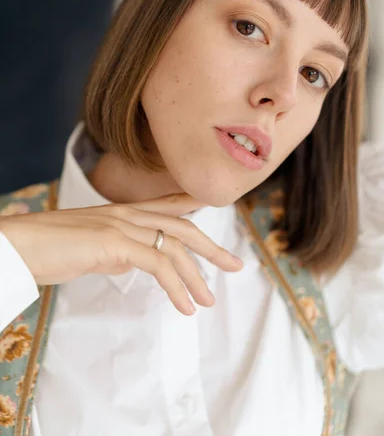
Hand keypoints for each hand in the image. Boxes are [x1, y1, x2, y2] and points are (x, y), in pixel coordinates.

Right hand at [0, 194, 242, 314]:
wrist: (19, 244)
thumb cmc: (47, 248)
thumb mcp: (89, 248)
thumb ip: (113, 250)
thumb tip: (131, 261)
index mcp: (120, 211)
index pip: (166, 203)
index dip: (193, 204)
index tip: (215, 208)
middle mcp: (126, 213)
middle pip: (181, 224)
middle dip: (211, 246)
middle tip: (235, 265)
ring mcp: (122, 225)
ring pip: (175, 244)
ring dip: (196, 275)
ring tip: (208, 301)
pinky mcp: (115, 242)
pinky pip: (158, 263)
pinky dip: (176, 286)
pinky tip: (184, 307)